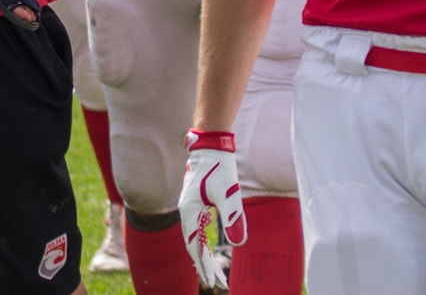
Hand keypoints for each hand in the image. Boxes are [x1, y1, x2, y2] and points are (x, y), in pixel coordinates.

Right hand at [178, 130, 245, 288]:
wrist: (211, 145)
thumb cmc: (219, 167)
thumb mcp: (228, 193)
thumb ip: (233, 217)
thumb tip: (239, 243)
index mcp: (189, 211)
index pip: (195, 245)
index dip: (203, 265)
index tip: (212, 281)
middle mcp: (186, 211)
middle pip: (193, 244)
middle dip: (204, 265)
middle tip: (216, 282)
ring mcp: (189, 207)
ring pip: (194, 237)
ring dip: (203, 255)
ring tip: (213, 272)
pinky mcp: (195, 203)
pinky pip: (197, 229)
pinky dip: (202, 242)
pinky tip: (209, 249)